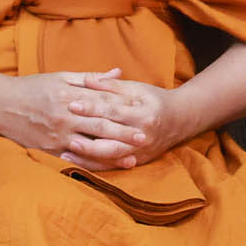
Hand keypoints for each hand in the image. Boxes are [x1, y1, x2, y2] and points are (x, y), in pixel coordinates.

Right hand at [0, 68, 148, 168]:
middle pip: (101, 128)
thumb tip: (119, 73)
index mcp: (69, 97)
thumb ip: (91, 78)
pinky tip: (107, 168)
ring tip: (133, 158)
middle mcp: (65, 118)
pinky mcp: (49, 151)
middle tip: (145, 138)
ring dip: (114, 154)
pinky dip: (93, 165)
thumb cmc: (32, 87)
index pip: (102, 104)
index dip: (124, 109)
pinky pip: (76, 161)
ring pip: (91, 148)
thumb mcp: (60, 77)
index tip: (142, 112)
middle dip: (125, 134)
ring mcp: (57, 137)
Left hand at [76, 75, 196, 168]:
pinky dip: (96, 166)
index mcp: (142, 112)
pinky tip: (78, 164)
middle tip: (65, 131)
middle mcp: (142, 134)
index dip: (92, 106)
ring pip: (112, 155)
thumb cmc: (154, 100)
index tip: (72, 104)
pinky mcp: (138, 161)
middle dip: (87, 134)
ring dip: (88, 156)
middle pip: (111, 136)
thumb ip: (111, 85)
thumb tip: (87, 80)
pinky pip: (114, 166)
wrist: (180, 120)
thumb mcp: (137, 88)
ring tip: (66, 154)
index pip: (113, 109)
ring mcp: (141, 150)